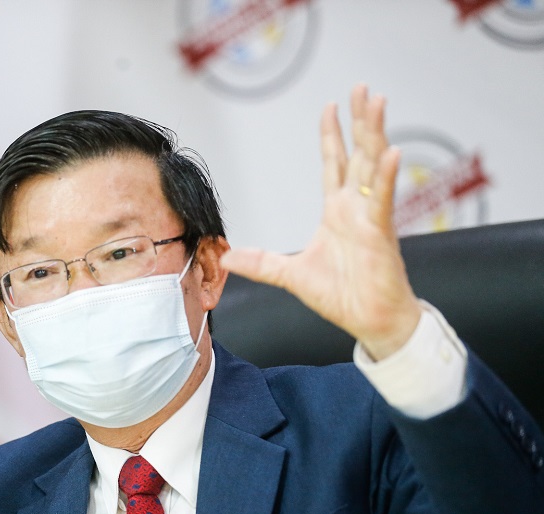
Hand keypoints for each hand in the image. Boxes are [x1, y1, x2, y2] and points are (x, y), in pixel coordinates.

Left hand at [220, 84, 421, 360]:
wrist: (370, 321)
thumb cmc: (342, 296)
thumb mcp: (290, 275)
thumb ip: (261, 263)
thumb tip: (226, 258)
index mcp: (337, 212)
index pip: (335, 164)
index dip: (332, 136)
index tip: (330, 106)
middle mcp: (355, 208)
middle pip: (358, 154)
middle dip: (359, 120)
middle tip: (363, 88)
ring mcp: (369, 217)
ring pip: (374, 166)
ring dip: (375, 133)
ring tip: (378, 101)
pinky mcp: (380, 233)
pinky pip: (383, 199)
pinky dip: (386, 175)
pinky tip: (390, 150)